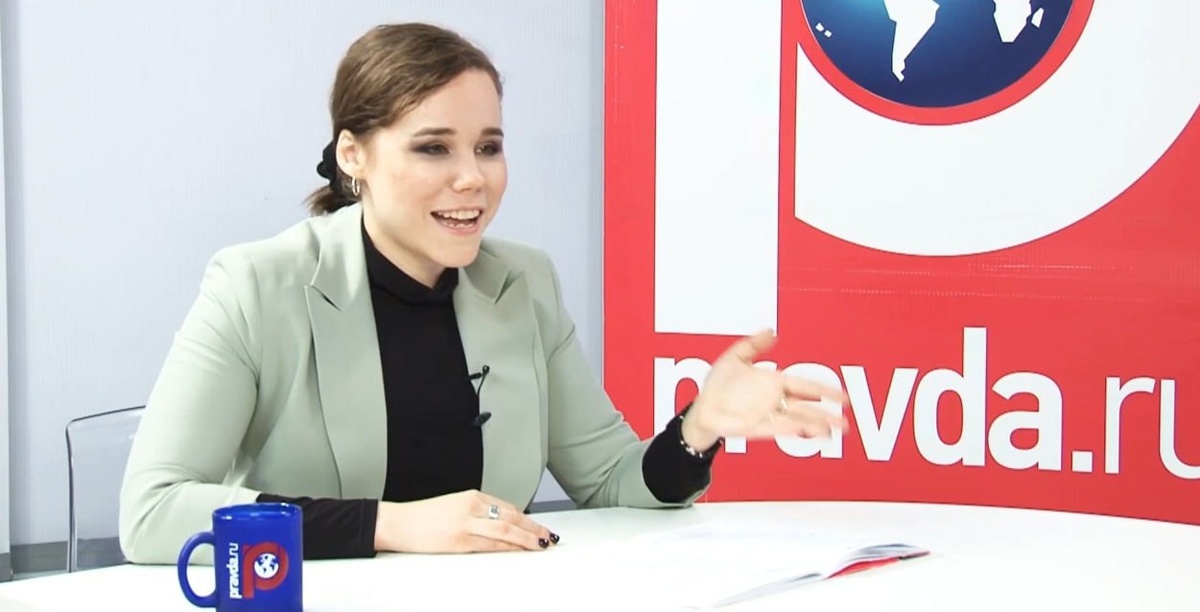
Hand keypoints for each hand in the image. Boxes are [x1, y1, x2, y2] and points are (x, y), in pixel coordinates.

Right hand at [374, 490, 558, 552]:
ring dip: (527, 538)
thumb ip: (477, 512)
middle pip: (511, 517)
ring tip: (540, 543)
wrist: (399, 522)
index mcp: (471, 496)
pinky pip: (491, 544)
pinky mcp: (459, 540)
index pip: (507, 507)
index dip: (526, 518)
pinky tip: (519, 550)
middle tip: (548, 535)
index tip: (537, 525)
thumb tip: (500, 523)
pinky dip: (508, 548)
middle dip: (533, 527)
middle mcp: (471, 507)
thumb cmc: (423, 517)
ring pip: (505, 531)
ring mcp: (466, 523)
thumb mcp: (454, 506)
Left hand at [681, 329, 848, 448]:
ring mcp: (766, 416)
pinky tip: (802, 429)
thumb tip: (772, 331)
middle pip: (807, 409)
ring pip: (796, 422)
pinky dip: (788, 428)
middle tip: (846, 422)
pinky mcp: (755, 428)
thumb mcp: (734, 357)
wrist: (701, 406)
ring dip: (813, 425)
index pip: (805, 387)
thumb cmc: (717, 385)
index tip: (843, 396)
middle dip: (826, 415)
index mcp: (773, 383)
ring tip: (831, 431)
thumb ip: (753, 345)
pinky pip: (775, 428)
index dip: (824, 391)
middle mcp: (773, 401)